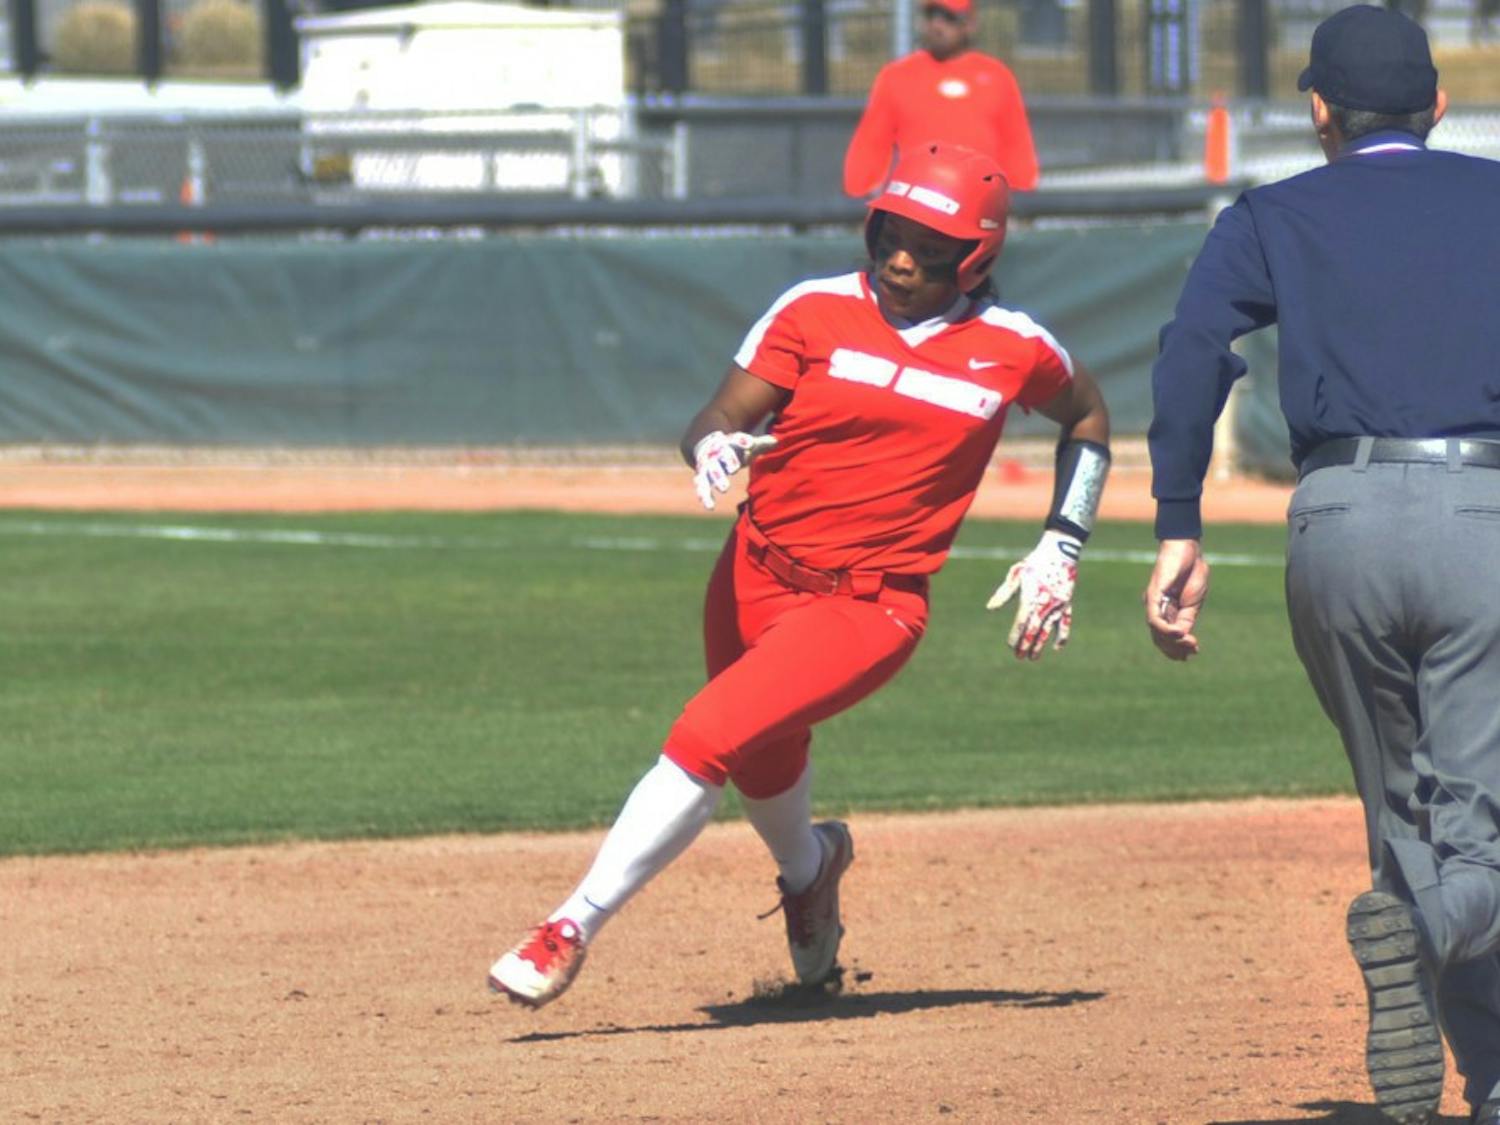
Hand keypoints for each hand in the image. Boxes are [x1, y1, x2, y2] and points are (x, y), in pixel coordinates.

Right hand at [692, 431, 776, 509]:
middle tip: (735, 468)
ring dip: (718, 479)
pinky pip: (702, 488)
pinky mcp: (702, 478)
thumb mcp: (744, 445)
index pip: (735, 440)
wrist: (707, 446)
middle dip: (728, 460)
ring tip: (725, 488)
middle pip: (722, 455)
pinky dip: (705, 497)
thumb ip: (760, 444)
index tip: (749, 443)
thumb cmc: (733, 448)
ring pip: (711, 471)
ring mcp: (708, 465)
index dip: (742, 441)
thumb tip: (775, 441)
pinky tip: (710, 507)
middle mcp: (717, 453)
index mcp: (729, 443)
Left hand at [986, 529, 1080, 659]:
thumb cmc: (1034, 562)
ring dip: (1040, 645)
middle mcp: (1044, 605)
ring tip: (1033, 657)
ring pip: (1048, 631)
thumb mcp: (1016, 574)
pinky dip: (1062, 636)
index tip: (1010, 646)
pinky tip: (1056, 647)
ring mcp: (1057, 606)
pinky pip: (1065, 624)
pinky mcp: (1066, 604)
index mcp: (1030, 597)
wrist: (1060, 552)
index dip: (1016, 636)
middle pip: (1034, 631)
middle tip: (1019, 657)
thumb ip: (1004, 593)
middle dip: (1026, 645)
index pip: (1021, 623)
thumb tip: (990, 608)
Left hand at [1143, 539, 1209, 660]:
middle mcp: (1157, 609)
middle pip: (1159, 638)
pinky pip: (1154, 618)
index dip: (1178, 649)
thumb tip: (1183, 639)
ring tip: (1190, 643)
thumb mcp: (1192, 603)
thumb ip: (1186, 620)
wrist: (1189, 549)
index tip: (1194, 653)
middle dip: (1175, 649)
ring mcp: (1153, 602)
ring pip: (1156, 631)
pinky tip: (1180, 633)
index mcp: (1168, 611)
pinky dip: (1166, 629)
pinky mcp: (1152, 595)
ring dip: (1173, 641)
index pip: (1166, 637)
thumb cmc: (1192, 572)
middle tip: (1192, 652)